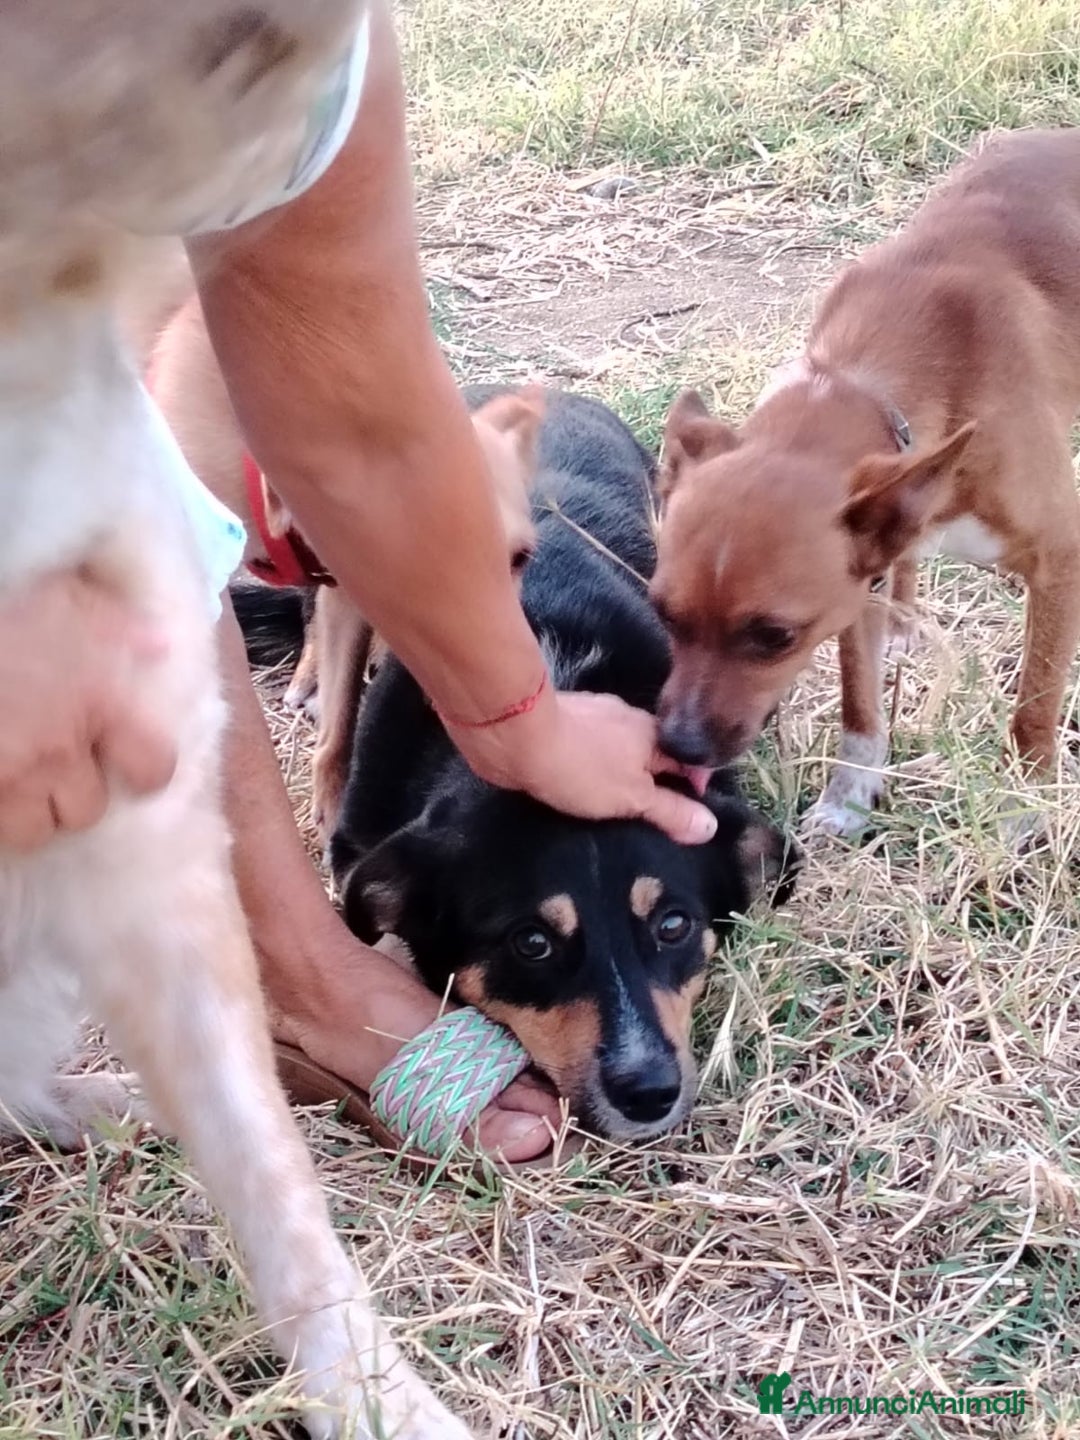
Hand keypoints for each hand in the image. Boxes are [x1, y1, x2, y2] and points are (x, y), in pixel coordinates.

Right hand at [0, 572, 175, 850]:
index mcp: (99, 700)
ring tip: (16, 780)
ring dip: (29, 811)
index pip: (152, 766)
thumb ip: (116, 624)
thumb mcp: (64, 593)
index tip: (130, 761)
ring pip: (34, 830)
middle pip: (86, 809)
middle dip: (73, 793)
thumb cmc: (1, 599)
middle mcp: (58, 750)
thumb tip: (158, 645)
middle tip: (55, 764)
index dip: (144, 769)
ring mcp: (7, 779)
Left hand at [448, 687, 717, 844]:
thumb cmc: (582, 767)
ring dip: (618, 775)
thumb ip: (670, 811)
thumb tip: (711, 826)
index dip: (693, 788)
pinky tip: (576, 788)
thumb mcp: (633, 797)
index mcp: (652, 733)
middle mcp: (627, 719)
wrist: (515, 734)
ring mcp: (591, 719)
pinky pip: (585, 750)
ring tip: (610, 810)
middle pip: (651, 755)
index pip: (686, 760)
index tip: (684, 820)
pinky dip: (588, 767)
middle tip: (647, 822)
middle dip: (653, 784)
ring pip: (617, 752)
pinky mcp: (559, 727)